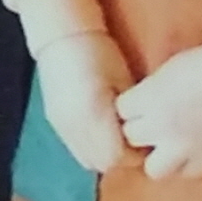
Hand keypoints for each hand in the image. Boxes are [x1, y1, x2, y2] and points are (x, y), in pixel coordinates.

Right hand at [34, 32, 134, 173]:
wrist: (61, 37)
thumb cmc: (100, 52)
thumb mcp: (122, 81)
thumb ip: (132, 114)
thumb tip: (143, 134)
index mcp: (94, 115)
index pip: (118, 157)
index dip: (135, 153)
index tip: (146, 139)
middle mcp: (74, 128)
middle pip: (103, 163)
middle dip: (121, 157)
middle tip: (135, 138)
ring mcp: (62, 127)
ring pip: (88, 159)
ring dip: (105, 153)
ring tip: (116, 134)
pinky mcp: (55, 123)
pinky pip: (77, 148)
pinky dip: (91, 146)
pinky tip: (100, 128)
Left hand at [115, 37, 201, 181]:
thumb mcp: (167, 71)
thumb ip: (148, 94)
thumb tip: (138, 110)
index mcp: (148, 98)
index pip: (120, 112)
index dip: (131, 108)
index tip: (142, 105)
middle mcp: (160, 126)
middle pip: (131, 138)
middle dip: (141, 130)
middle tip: (155, 123)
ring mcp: (182, 148)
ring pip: (152, 167)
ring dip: (158, 156)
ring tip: (169, 145)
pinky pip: (183, 174)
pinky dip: (184, 164)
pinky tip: (191, 150)